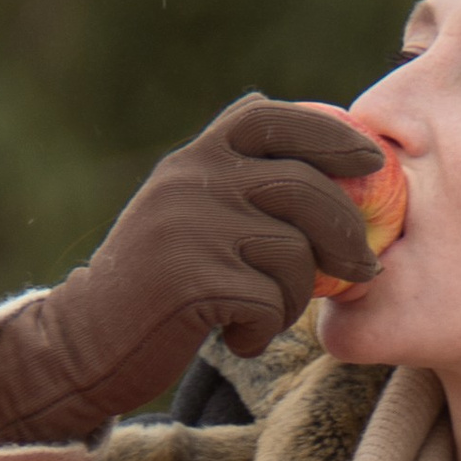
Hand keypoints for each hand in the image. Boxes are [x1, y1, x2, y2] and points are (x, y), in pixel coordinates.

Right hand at [0, 96, 384, 445]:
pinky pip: (268, 302)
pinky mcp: (190, 280)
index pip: (272, 118)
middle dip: (347, 235)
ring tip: (264, 314)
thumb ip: (242, 180)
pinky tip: (236, 336)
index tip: (372, 164)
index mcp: (197, 157)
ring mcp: (189, 226)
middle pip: (306, 190)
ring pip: (294, 255)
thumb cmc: (159, 283)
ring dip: (295, 297)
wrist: (88, 342)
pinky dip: (262, 330)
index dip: (332, 135)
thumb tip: (337, 157)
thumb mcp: (192, 213)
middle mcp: (191, 179)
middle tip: (362, 271)